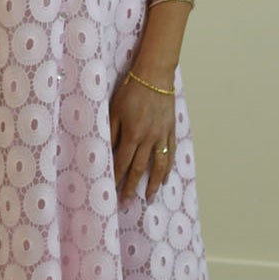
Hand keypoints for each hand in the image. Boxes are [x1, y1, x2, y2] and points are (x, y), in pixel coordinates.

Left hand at [109, 72, 176, 200]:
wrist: (154, 76)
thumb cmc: (130, 91)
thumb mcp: (114, 110)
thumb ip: (111, 132)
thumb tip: (107, 152)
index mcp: (132, 134)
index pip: (122, 163)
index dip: (117, 179)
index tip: (113, 193)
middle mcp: (148, 139)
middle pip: (139, 168)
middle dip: (131, 187)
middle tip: (127, 204)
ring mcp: (162, 136)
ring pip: (158, 165)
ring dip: (154, 184)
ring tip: (150, 198)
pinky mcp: (171, 131)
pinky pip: (171, 153)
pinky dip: (168, 168)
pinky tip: (165, 178)